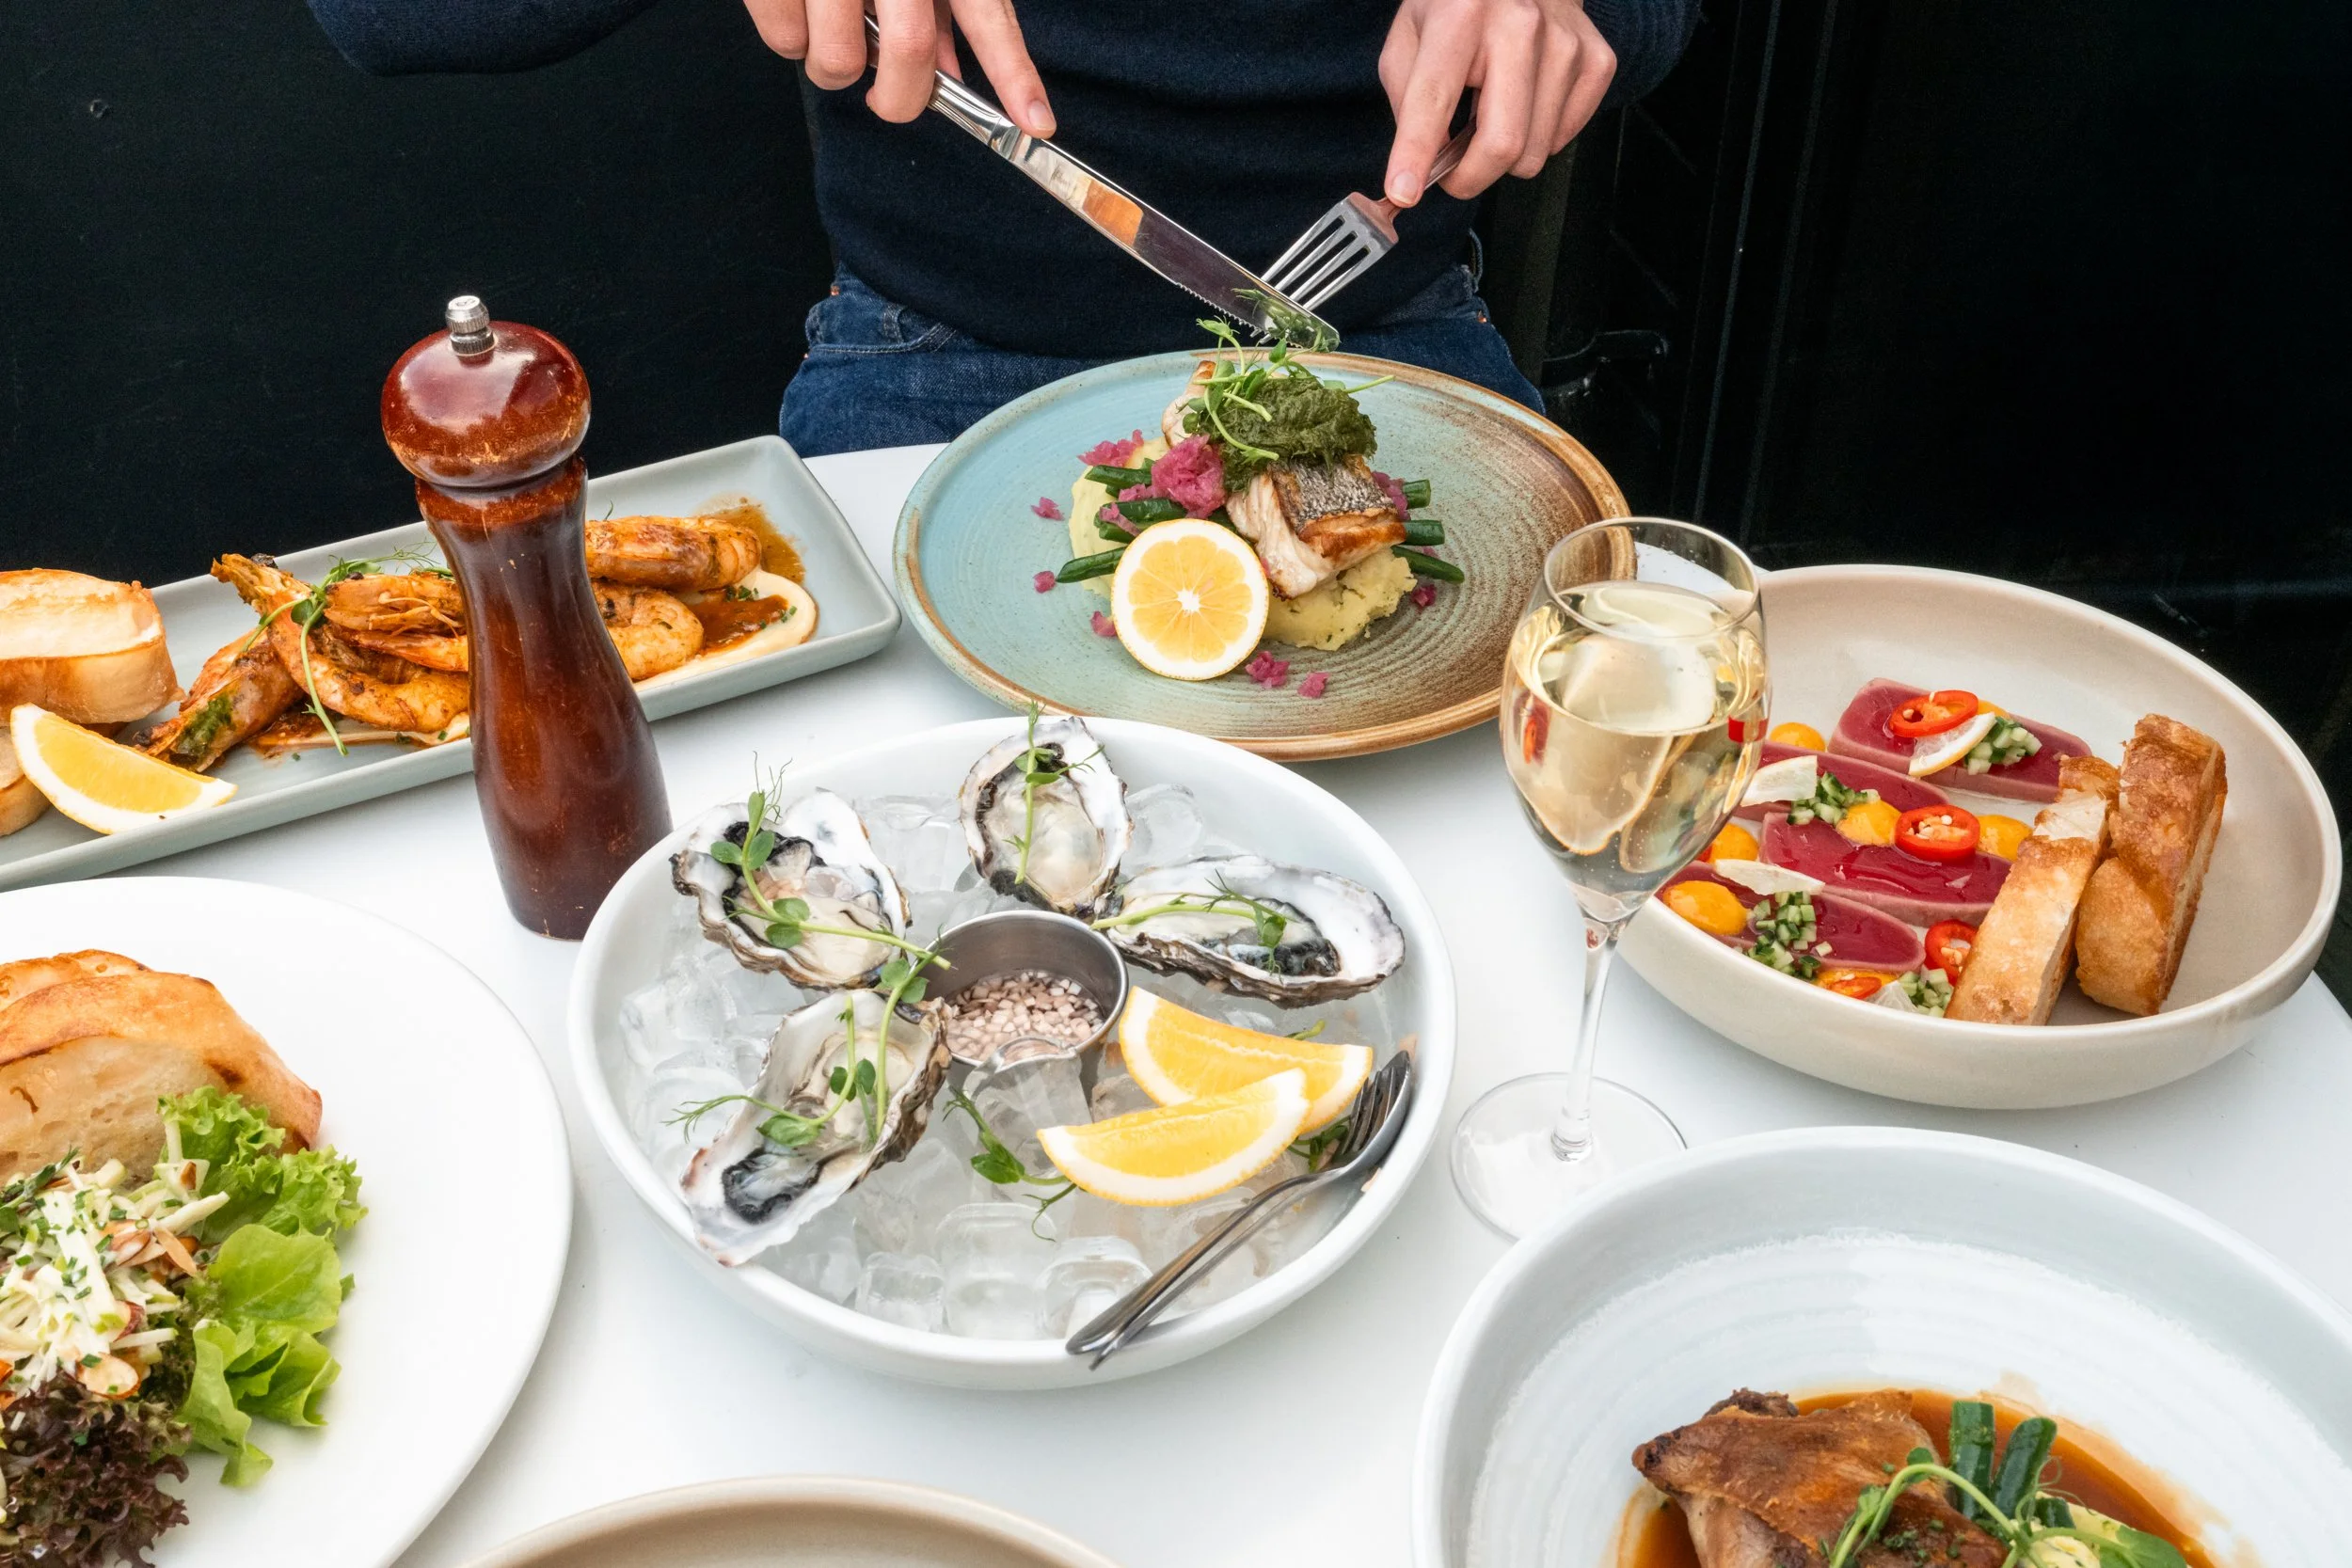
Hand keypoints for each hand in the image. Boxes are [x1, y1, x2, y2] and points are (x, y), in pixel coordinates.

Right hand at [742, 0, 1054, 136]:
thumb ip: (941, 15)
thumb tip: (950, 79)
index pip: (987, 17)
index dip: (1015, 74)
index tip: (1037, 123)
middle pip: (908, 51)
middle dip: (898, 100)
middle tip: (885, 100)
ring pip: (839, 60)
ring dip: (833, 71)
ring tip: (830, 34)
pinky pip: (785, 40)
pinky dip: (791, 45)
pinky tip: (799, 14)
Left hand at [1379, 0, 1614, 205]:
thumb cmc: (1460, 7)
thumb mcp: (1410, 38)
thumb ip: (1407, 101)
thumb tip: (1421, 168)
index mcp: (1462, 14)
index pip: (1434, 99)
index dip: (1416, 154)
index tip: (1404, 193)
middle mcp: (1521, 24)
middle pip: (1502, 144)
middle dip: (1469, 177)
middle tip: (1452, 169)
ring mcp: (1566, 42)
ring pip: (1534, 153)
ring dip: (1503, 155)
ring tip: (1490, 114)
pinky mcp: (1596, 60)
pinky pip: (1563, 138)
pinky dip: (1537, 138)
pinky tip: (1524, 105)